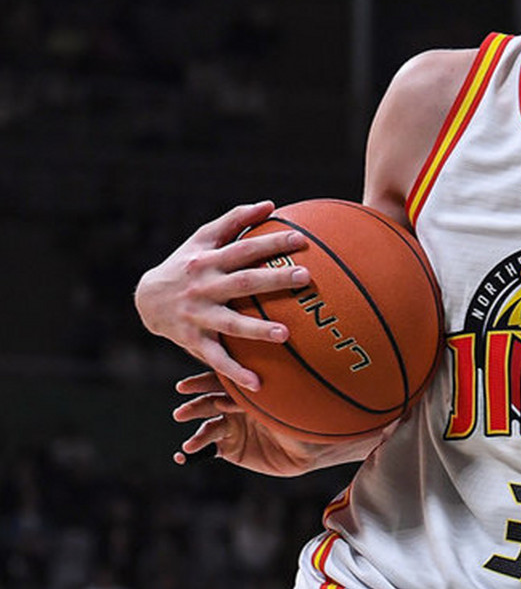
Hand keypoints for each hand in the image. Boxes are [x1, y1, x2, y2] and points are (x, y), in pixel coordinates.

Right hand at [134, 200, 310, 390]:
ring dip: (257, 330)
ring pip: (230, 324)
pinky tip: (259, 384)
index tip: (300, 239)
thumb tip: (271, 204)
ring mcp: (198, 316)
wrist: (146, 300)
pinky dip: (235, 372)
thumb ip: (236, 219)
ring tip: (286, 334)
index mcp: (209, 260)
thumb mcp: (204, 237)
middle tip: (306, 278)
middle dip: (274, 280)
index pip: (245, 248)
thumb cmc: (186, 262)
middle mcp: (204, 287)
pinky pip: (216, 358)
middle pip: (243, 283)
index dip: (271, 243)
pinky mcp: (193, 341)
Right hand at [171, 371, 322, 474]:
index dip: (204, 383)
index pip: (222, 381)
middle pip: (211, 402)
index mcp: (249, 387)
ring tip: (191, 445)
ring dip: (198, 434)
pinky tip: (184, 455)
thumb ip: (264, 394)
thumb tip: (244, 383)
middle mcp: (237, 405)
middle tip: (182, 414)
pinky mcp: (231, 448)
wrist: (312, 446)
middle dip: (196, 407)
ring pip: (209, 426)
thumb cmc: (304, 415)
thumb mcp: (285, 402)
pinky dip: (194, 451)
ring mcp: (233, 427)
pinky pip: (209, 448)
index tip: (184, 387)